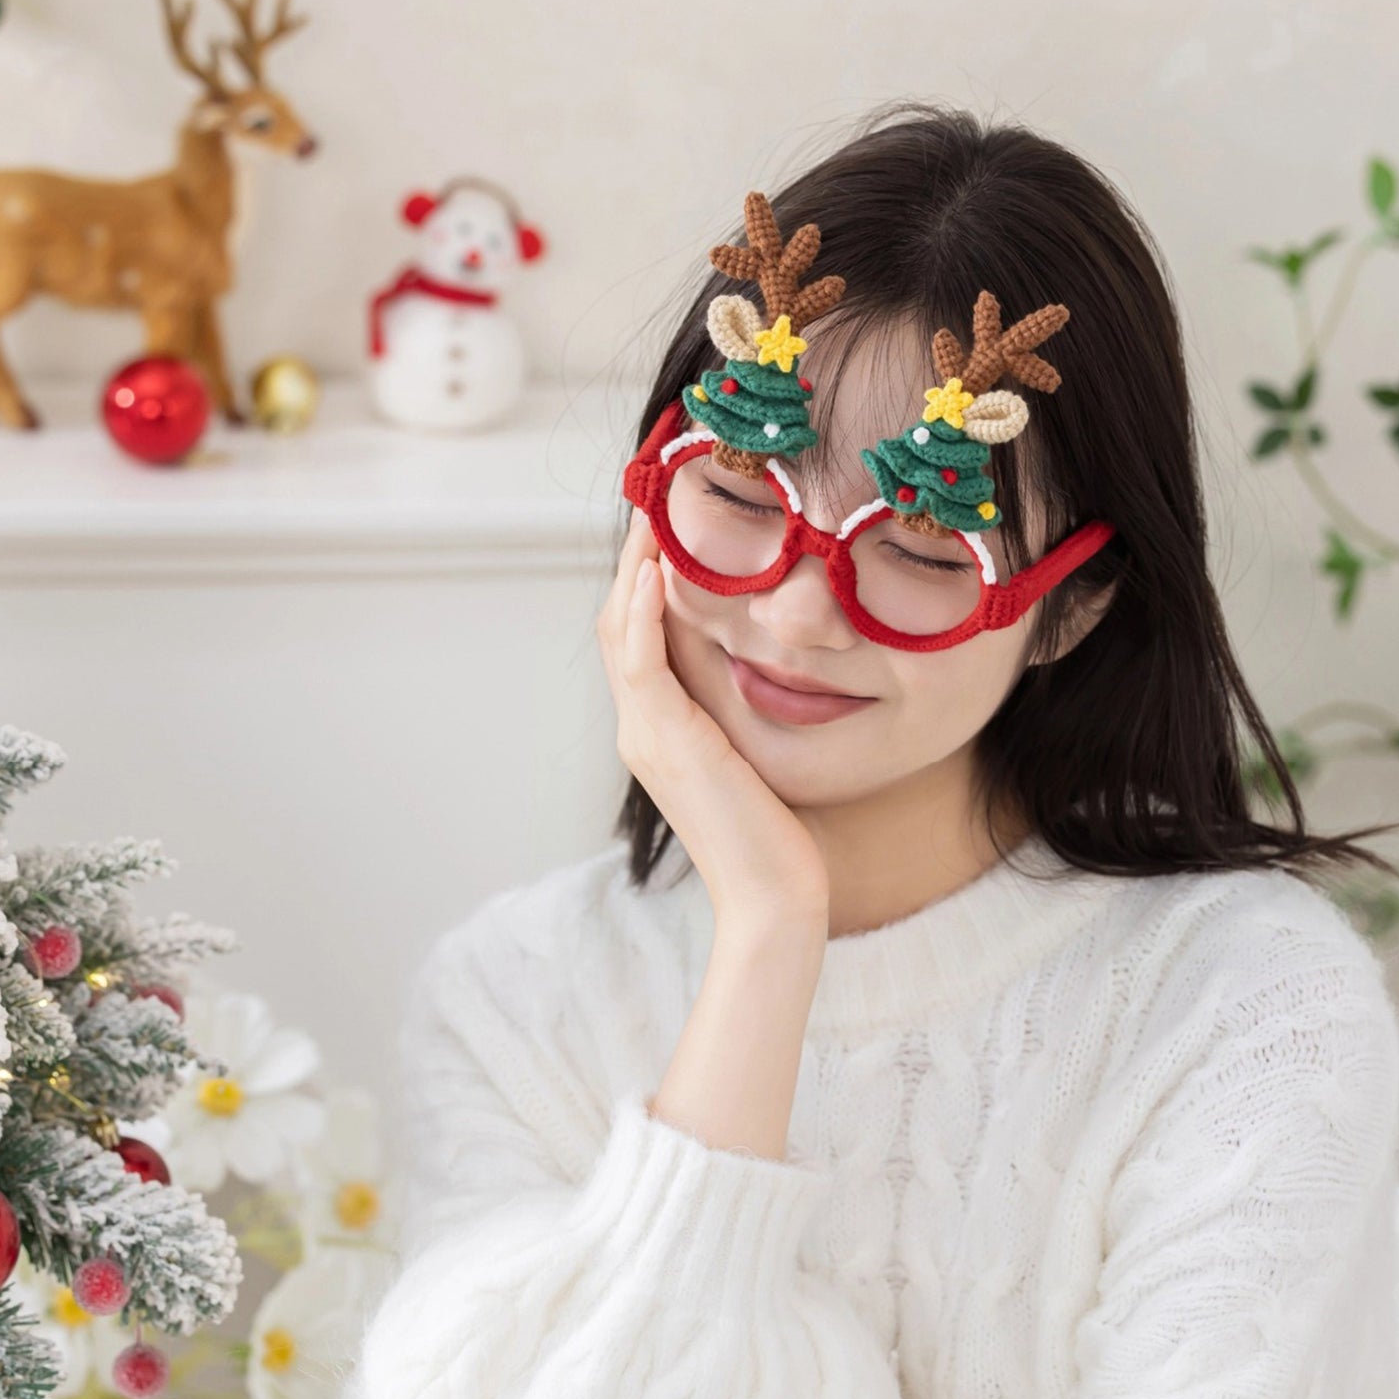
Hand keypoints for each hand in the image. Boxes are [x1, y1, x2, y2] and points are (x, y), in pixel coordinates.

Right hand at [599, 506, 830, 927]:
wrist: (774, 898)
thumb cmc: (780, 840)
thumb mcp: (760, 760)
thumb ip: (748, 718)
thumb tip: (775, 674)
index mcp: (659, 731)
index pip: (637, 638)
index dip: (645, 581)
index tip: (671, 528)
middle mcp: (641, 728)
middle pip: (618, 624)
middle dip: (633, 561)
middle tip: (656, 500)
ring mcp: (646, 734)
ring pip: (620, 632)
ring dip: (633, 569)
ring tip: (652, 515)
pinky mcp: (666, 741)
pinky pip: (641, 661)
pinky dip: (644, 611)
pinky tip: (657, 569)